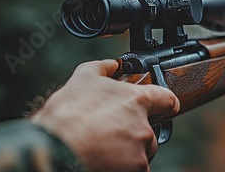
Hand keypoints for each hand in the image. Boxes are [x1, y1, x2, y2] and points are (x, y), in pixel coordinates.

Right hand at [30, 59, 179, 171]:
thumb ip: (102, 67)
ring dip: (130, 152)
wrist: (57, 148)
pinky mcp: (136, 169)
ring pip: (142, 152)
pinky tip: (107, 161)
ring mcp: (141, 151)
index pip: (167, 99)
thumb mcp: (82, 79)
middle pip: (150, 131)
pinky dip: (126, 168)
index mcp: (137, 100)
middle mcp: (144, 126)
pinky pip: (138, 169)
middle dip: (135, 133)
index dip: (166, 103)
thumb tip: (112, 64)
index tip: (166, 107)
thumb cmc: (68, 115)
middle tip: (113, 134)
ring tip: (106, 148)